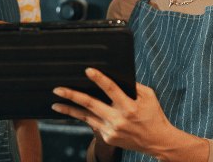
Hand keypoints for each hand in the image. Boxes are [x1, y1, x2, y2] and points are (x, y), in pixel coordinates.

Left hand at [51, 68, 176, 157]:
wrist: (158, 142)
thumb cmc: (154, 115)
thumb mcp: (149, 96)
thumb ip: (133, 86)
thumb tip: (115, 75)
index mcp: (130, 107)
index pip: (111, 89)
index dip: (99, 79)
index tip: (87, 70)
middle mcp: (118, 120)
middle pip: (90, 104)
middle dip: (72, 96)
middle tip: (58, 89)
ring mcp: (111, 130)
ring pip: (86, 117)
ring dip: (69, 110)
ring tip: (55, 104)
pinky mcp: (108, 138)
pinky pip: (93, 124)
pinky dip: (83, 117)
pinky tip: (72, 111)